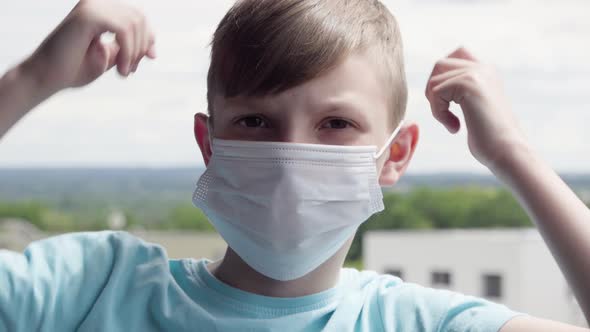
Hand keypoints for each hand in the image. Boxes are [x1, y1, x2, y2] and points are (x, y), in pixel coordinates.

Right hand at [24, 0, 155, 93]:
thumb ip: (130, 48)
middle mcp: (96, 3)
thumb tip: (152, 48)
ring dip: (135, 52)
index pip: (137, 16)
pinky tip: (120, 69)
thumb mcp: (111, 57)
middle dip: (142, 45)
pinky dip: (128, 51)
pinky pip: (124, 29)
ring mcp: (91, 6)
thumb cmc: (74, 69)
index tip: (151, 57)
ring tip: (123, 72)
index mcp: (101, 10)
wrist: (46, 77)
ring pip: (134, 23)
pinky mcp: (88, 15)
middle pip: (139, 17)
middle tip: (131, 69)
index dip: (149, 36)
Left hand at [425, 47, 529, 172]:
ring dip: (436, 105)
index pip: (456, 54)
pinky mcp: (470, 83)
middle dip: (434, 90)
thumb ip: (461, 91)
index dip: (443, 77)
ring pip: (435, 80)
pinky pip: (436, 92)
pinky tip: (455, 127)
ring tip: (452, 123)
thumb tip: (434, 85)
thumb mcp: (475, 108)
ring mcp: (477, 73)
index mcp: (487, 72)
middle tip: (445, 113)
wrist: (508, 151)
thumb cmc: (490, 139)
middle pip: (440, 64)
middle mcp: (484, 68)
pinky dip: (439, 113)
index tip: (451, 103)